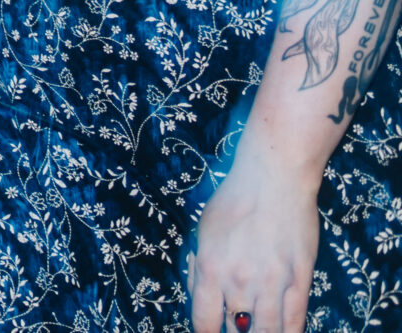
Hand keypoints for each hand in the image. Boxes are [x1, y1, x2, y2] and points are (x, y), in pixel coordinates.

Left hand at [188, 151, 318, 332]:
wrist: (274, 180)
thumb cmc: (233, 201)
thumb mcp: (201, 231)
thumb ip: (197, 267)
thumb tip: (198, 296)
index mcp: (209, 268)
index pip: (204, 322)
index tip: (209, 332)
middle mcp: (239, 281)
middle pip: (237, 331)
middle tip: (235, 327)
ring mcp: (272, 284)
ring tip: (256, 330)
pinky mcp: (300, 281)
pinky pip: (295, 322)